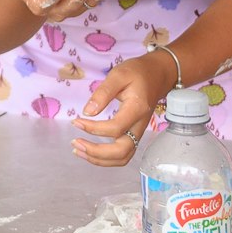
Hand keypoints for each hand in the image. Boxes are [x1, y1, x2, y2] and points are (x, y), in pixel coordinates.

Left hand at [72, 52, 177, 166]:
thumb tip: (87, 112)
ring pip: (123, 158)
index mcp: (136, 109)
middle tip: (75, 143)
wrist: (156, 75)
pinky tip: (89, 150)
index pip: (115, 128)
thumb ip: (103, 93)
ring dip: (99, 159)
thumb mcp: (118, 75)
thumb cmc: (136, 73)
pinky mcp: (134, 135)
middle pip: (121, 152)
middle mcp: (140, 126)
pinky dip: (105, 158)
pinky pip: (122, 154)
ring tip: (78, 150)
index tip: (76, 121)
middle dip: (96, 152)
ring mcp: (138, 133)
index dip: (93, 129)